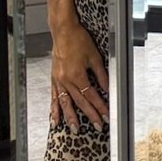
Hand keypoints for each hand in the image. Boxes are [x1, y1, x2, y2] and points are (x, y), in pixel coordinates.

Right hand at [50, 16, 107, 131]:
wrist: (64, 32)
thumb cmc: (79, 40)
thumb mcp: (95, 57)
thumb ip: (101, 75)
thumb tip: (108, 88)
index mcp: (77, 75)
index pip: (91, 96)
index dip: (100, 107)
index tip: (107, 116)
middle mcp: (66, 80)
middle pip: (79, 102)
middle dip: (89, 115)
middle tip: (97, 126)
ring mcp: (58, 80)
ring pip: (65, 102)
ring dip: (70, 117)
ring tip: (75, 128)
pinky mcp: (54, 78)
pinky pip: (54, 96)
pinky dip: (55, 108)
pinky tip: (55, 118)